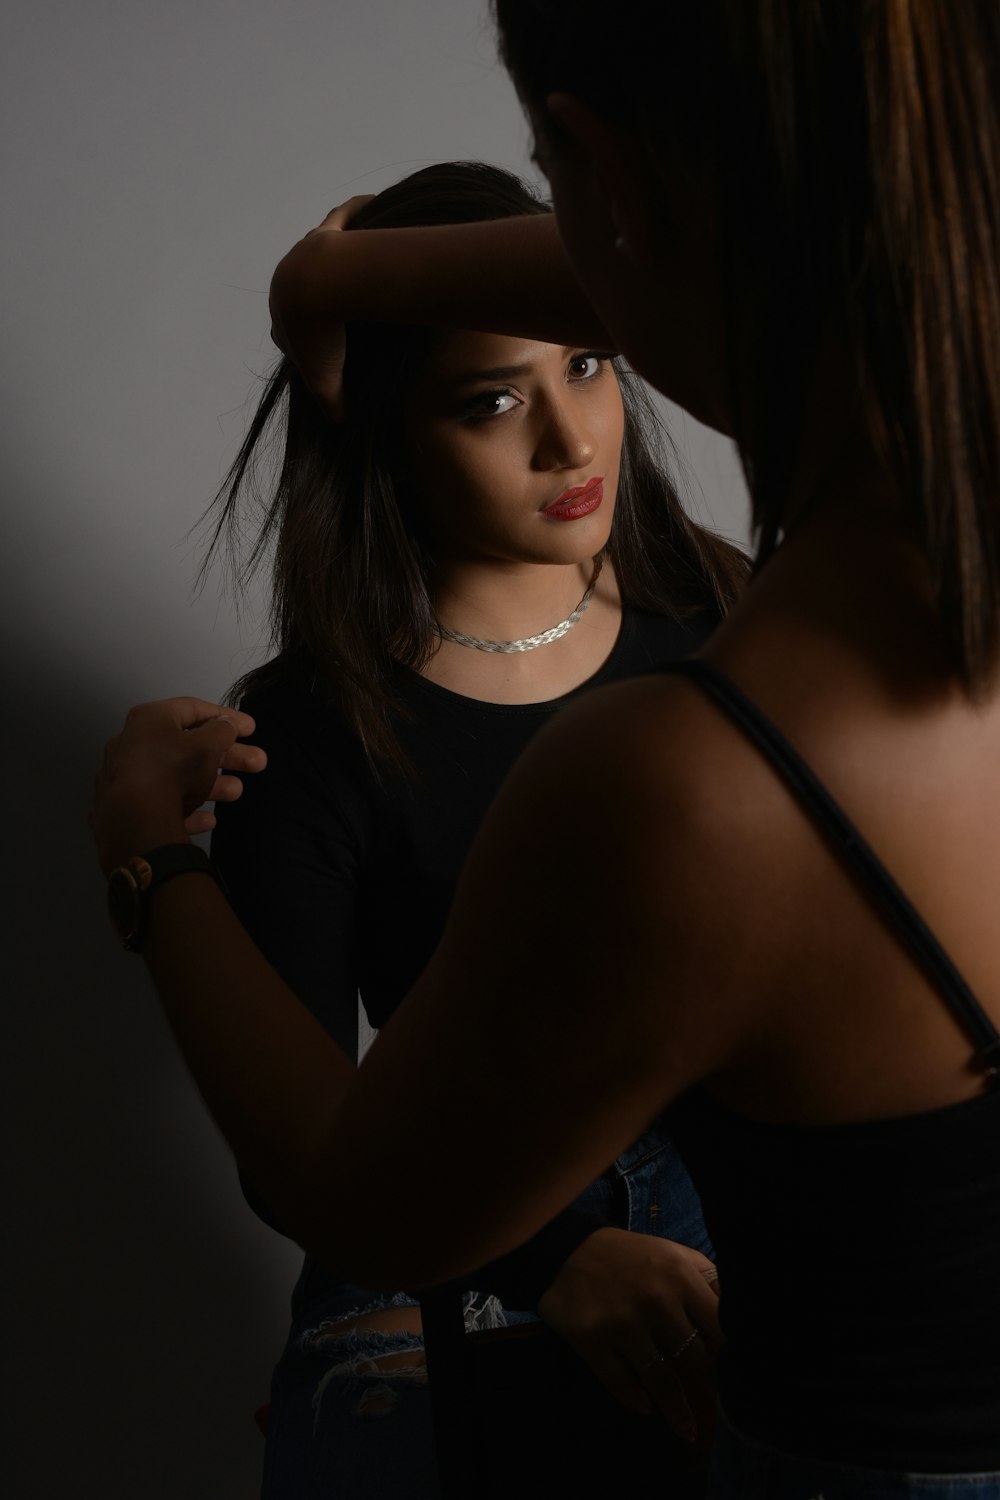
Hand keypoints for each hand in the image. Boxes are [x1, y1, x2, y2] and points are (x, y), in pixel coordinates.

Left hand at [90, 698, 265, 873]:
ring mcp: (127, 778)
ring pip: (177, 775)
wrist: (135, 822)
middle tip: (257, 763)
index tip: (252, 729)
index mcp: (150, 720)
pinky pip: (163, 803)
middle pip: (189, 745)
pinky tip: (208, 819)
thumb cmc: (172, 771)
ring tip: (237, 791)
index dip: (227, 717)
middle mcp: (134, 744)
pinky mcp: (127, 809)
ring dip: (211, 782)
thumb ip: (222, 730)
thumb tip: (225, 725)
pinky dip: (187, 807)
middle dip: (227, 755)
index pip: (194, 709)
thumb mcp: (207, 745)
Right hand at [268, 195, 374, 419]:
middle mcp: (288, 280)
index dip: (302, 340)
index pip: (285, 330)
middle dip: (313, 300)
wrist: (321, 289)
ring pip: (316, 253)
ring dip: (331, 259)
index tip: (320, 346)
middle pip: (297, 291)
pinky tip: (371, 210)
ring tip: (352, 266)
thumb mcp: (324, 379)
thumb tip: (342, 423)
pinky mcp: (328, 234)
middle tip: (339, 310)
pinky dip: (355, 214)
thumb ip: (332, 402)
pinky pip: (342, 218)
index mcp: (282, 315)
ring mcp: (307, 254)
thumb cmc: (322, 337)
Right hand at [537, 1228, 720, 1448]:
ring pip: (661, 1382)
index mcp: (679, 1276)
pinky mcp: (592, 1341)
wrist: (565, 1249)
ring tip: (689, 1432)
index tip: (739, 1374)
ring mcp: (622, 1324)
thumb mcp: (671, 1253)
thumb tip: (738, 1313)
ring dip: (677, 1412)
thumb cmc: (629, 1255)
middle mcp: (655, 1301)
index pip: (720, 1327)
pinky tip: (645, 1408)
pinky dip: (635, 1400)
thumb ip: (707, 1278)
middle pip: (695, 1360)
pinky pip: (620, 1383)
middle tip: (720, 1408)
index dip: (733, 1355)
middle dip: (711, 1388)